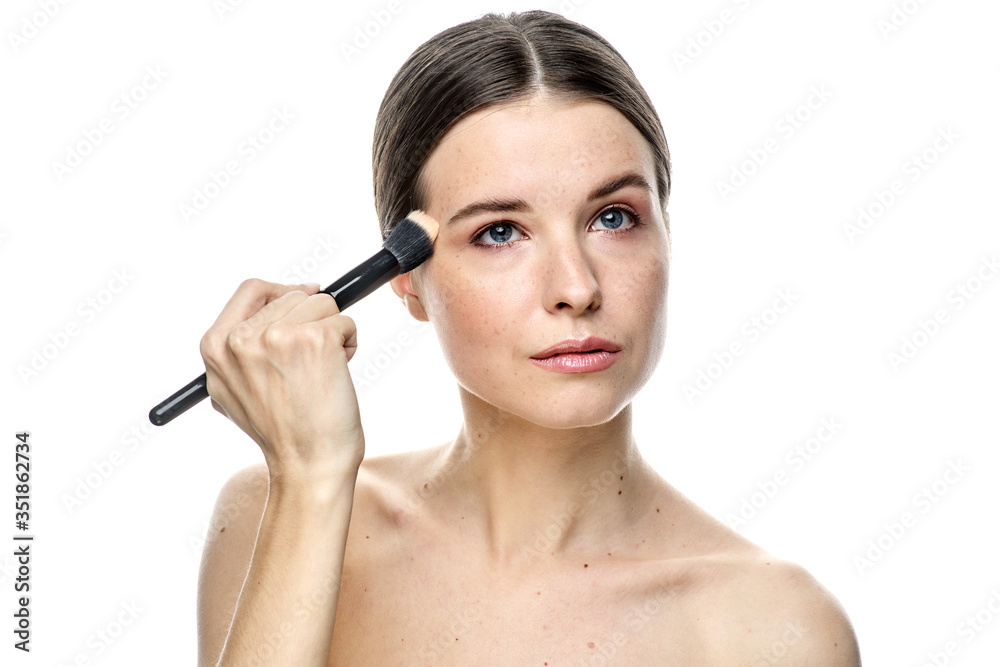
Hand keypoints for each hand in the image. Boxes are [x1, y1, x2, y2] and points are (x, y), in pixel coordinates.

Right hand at [199, 279, 364, 477]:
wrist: (307, 465)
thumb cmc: (281, 432)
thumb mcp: (232, 390)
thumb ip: (238, 349)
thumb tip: (272, 308)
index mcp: (215, 347)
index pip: (251, 289)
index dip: (282, 291)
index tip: (303, 298)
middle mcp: (241, 339)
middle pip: (292, 295)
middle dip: (312, 321)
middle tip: (311, 361)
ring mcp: (278, 336)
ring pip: (321, 304)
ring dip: (332, 332)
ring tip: (322, 370)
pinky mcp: (315, 340)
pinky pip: (344, 320)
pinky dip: (349, 342)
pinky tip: (337, 373)